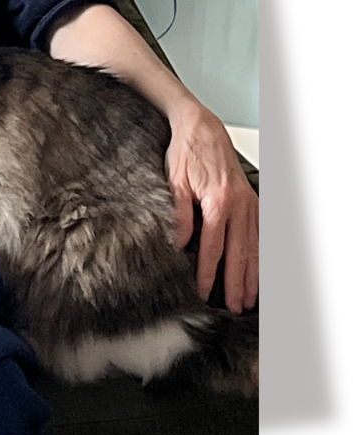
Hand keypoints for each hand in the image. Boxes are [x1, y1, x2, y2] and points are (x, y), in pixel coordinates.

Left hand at [165, 102, 257, 313]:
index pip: (213, 247)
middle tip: (235, 307)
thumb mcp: (174, 182)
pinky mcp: (252, 200)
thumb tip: (179, 245)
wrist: (202, 127)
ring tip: (249, 298)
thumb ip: (179, 215)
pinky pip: (260, 233)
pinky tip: (258, 270)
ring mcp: (249, 202)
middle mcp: (239, 204)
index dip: (209, 273)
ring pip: (254, 246)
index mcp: (218, 201)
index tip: (205, 292)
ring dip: (252, 274)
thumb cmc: (186, 152)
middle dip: (237, 282)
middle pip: (239, 252)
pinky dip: (260, 254)